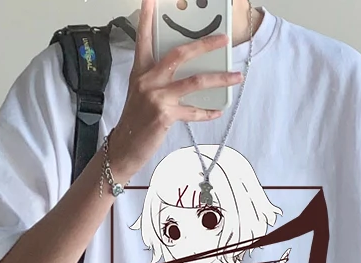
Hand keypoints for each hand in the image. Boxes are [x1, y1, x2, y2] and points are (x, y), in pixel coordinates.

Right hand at [107, 0, 244, 181]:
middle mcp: (148, 80)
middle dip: (205, 44)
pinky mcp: (164, 114)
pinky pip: (193, 111)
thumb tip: (185, 71)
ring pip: (194, 81)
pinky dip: (208, 112)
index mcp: (141, 71)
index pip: (144, 38)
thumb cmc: (135, 121)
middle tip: (223, 38)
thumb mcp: (141, 93)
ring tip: (236, 77)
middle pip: (180, 54)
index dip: (147, 16)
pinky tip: (218, 110)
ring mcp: (156, 97)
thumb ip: (158, 78)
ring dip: (219, 78)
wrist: (124, 147)